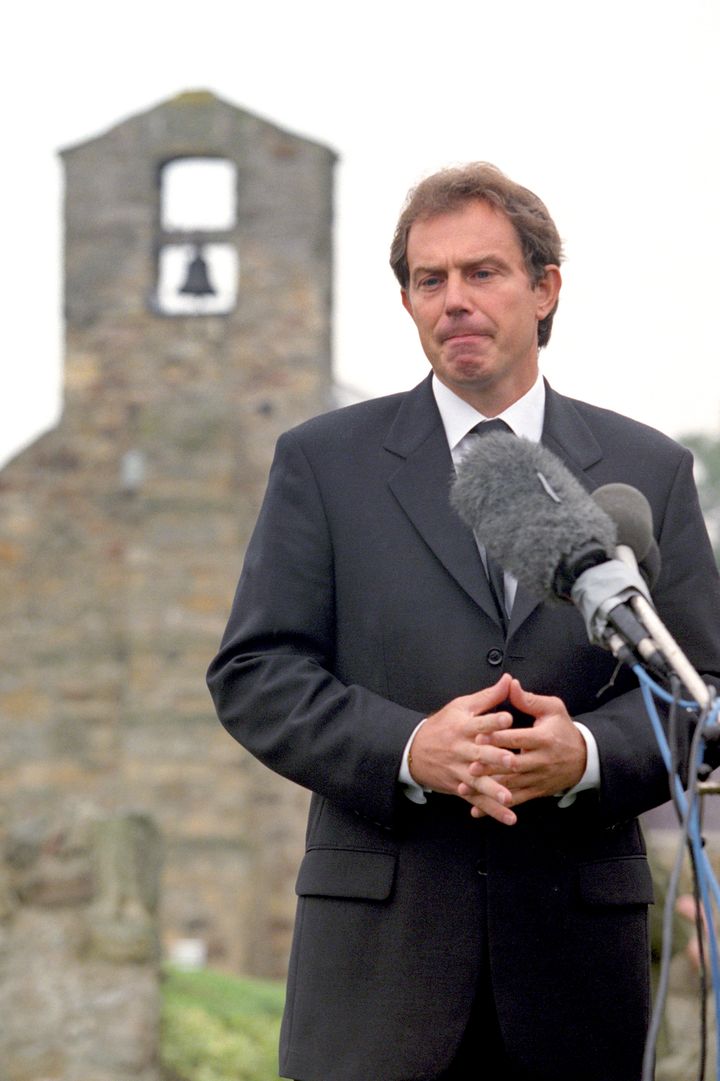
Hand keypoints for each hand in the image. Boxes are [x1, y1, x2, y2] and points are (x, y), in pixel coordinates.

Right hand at [408, 673, 517, 824]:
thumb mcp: (461, 706)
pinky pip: (477, 800)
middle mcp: (461, 750)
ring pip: (478, 781)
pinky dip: (492, 810)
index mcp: (463, 727)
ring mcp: (460, 771)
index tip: (507, 718)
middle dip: (495, 758)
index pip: (480, 723)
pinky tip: (509, 818)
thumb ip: (488, 696)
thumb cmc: (442, 725)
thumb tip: (509, 680)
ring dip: (493, 790)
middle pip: (479, 754)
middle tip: (512, 761)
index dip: (493, 720)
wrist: (414, 751)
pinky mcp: (460, 787)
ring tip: (509, 798)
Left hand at [462, 677, 585, 809]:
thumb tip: (510, 684)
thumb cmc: (563, 730)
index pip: (519, 738)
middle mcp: (541, 760)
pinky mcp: (536, 791)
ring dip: (488, 787)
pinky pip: (515, 799)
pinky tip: (477, 809)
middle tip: (470, 765)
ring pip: (511, 785)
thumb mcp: (553, 709)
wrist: (584, 759)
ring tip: (466, 786)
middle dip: (491, 766)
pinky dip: (496, 806)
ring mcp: (538, 778)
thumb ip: (529, 699)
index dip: (500, 738)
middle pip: (514, 765)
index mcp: (543, 738)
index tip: (480, 736)